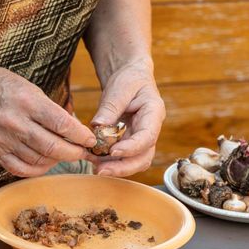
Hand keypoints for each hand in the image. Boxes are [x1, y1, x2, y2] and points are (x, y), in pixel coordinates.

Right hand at [0, 64, 96, 176]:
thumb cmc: (3, 86)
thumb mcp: (31, 88)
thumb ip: (52, 110)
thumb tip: (76, 129)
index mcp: (28, 102)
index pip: (62, 124)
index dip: (81, 136)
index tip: (91, 139)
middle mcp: (15, 122)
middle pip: (53, 147)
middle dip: (74, 152)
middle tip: (83, 152)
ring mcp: (3, 139)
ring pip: (40, 160)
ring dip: (58, 160)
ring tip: (65, 154)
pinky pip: (21, 169)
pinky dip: (38, 170)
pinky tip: (47, 163)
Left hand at [91, 59, 164, 176]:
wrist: (130, 78)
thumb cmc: (129, 79)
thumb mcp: (120, 87)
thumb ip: (110, 107)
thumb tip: (98, 126)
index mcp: (154, 113)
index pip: (148, 136)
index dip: (132, 148)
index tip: (113, 152)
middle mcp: (150, 130)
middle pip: (143, 157)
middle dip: (123, 167)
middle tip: (100, 170)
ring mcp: (141, 139)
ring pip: (134, 162)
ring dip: (116, 168)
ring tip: (95, 167)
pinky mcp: (129, 143)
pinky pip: (123, 158)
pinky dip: (109, 162)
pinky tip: (94, 160)